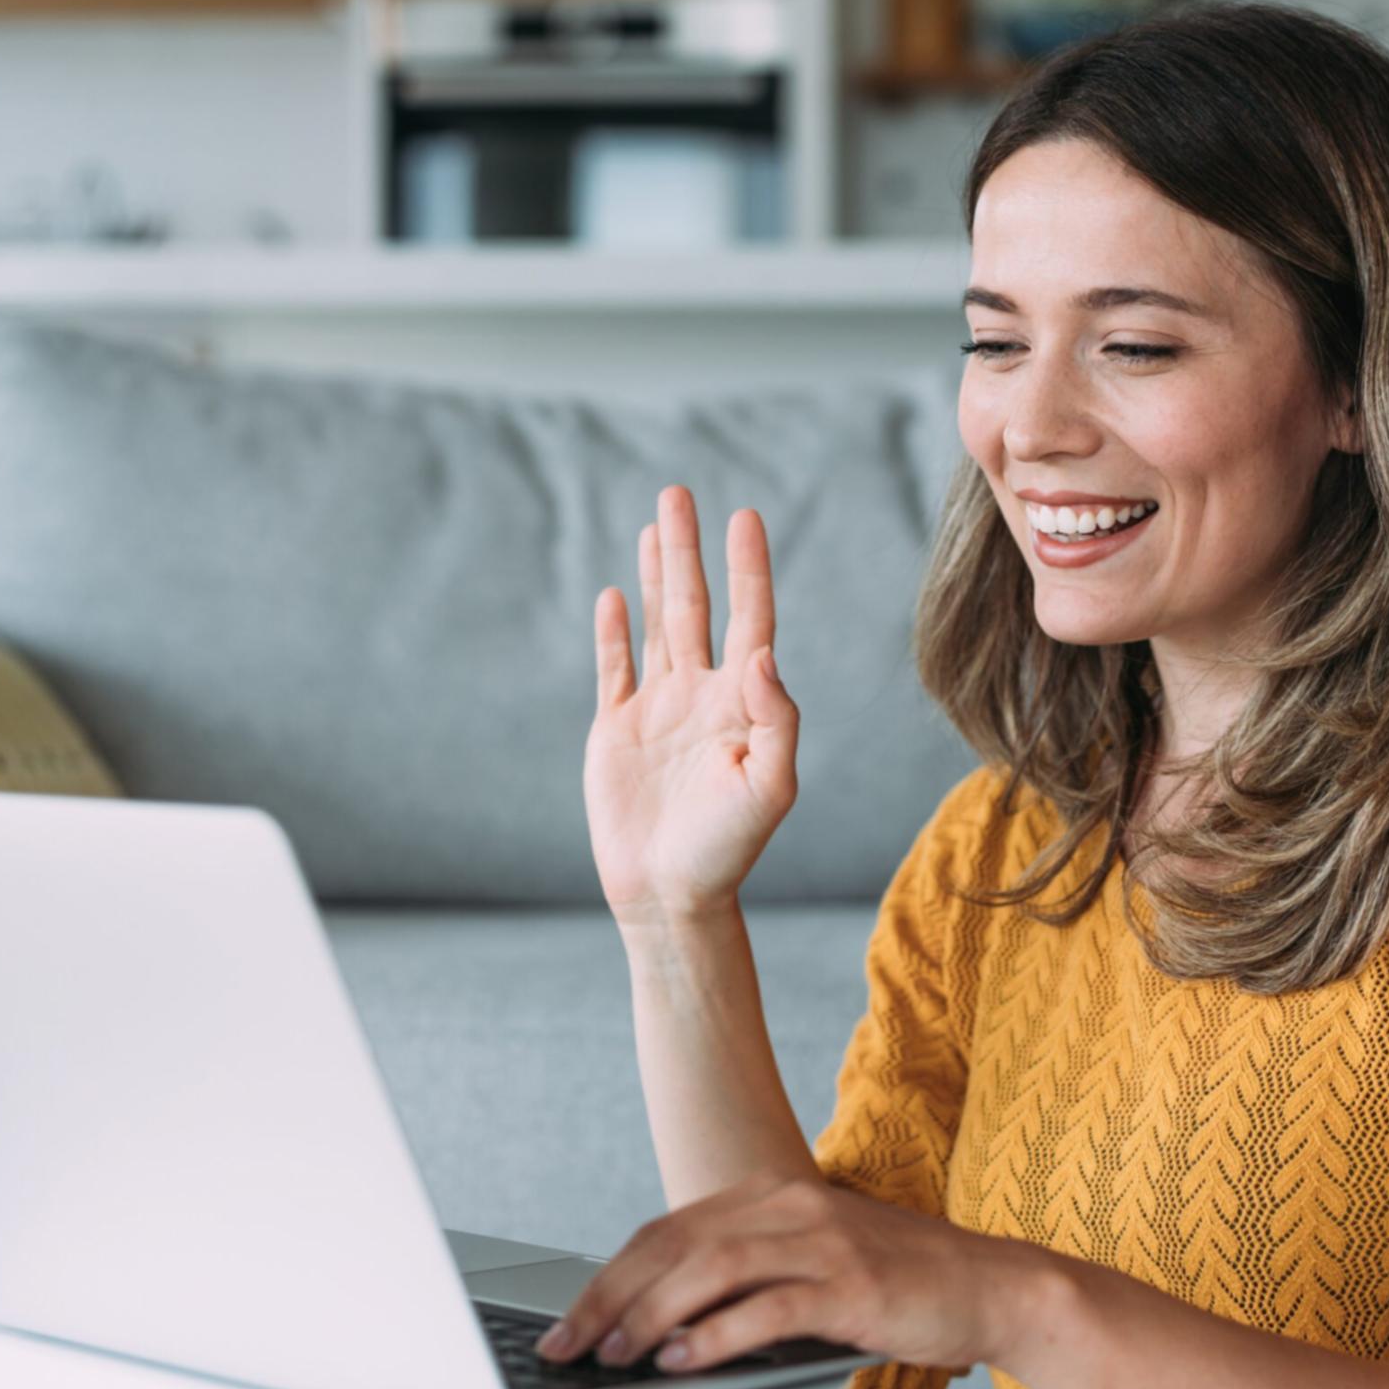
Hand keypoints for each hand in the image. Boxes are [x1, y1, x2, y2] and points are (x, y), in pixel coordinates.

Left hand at [532, 1171, 1050, 1376]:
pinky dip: (716, 1335)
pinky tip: (683, 1360)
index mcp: (772, 1194)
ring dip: (651, 1316)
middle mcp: (790, 1205)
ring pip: (710, 1270)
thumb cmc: (897, 1283)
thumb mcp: (811, 1264)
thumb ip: (746, 1278)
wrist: (992, 1285)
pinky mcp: (851, 1285)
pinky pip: (767, 1307)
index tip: (568, 1322)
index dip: (610, 1277)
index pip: (667, 1231)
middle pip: (673, 1245)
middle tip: (569, 1346)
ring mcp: (823, 1241)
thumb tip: (662, 1323)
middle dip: (610, 1298)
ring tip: (617, 1356)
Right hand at [584, 484, 799, 923]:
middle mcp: (703, 695)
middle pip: (696, 606)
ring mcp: (659, 710)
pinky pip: (614, 668)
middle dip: (689, 550)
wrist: (672, 896)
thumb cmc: (729, 849)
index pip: (750, 619)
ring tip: (655, 524)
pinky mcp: (618, 731)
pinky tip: (612, 593)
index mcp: (744, 703)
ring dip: (653, 574)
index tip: (744, 517)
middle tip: (681, 492)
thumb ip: (776, 718)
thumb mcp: (771, 787)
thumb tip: (759, 654)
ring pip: (655, 625)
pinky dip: (613, 632)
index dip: (747, 569)